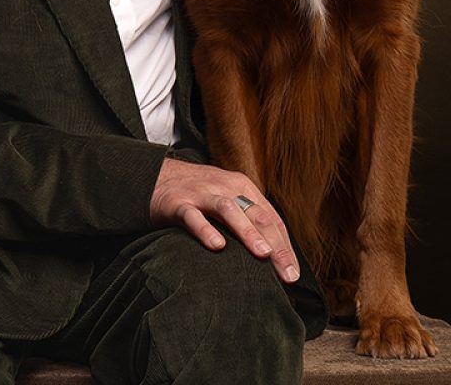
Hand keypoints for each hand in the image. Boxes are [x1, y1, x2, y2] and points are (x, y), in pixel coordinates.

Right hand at [149, 156, 300, 282]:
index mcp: (242, 188)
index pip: (271, 218)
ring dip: (248, 232)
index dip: (285, 246)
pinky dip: (205, 229)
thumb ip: (246, 222)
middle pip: (256, 215)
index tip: (294, 275)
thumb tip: (272, 259)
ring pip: (229, 210)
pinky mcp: (178, 202)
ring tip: (263, 255)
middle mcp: (225, 187)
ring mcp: (201, 194)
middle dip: (275, 246)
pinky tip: (216, 246)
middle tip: (288, 274)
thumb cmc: (198, 196)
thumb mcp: (226, 201)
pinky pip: (193, 216)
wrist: (155, 176)